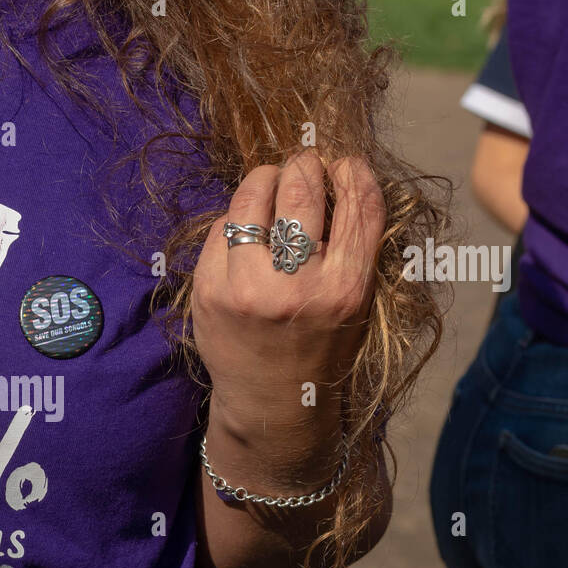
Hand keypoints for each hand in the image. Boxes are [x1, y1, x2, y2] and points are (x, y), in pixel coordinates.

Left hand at [191, 150, 384, 440]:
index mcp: (346, 288)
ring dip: (264, 179)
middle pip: (301, 189)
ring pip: (252, 200)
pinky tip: (244, 227)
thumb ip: (352, 247)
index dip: (351, 169)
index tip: (343, 164)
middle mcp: (297, 286)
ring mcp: (247, 288)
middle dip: (303, 165)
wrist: (271, 404)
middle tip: (302, 166)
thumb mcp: (355, 302)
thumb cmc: (321, 346)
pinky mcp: (209, 291)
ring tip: (269, 182)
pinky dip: (234, 217)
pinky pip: (221, 228)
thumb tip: (337, 177)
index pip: (358, 203)